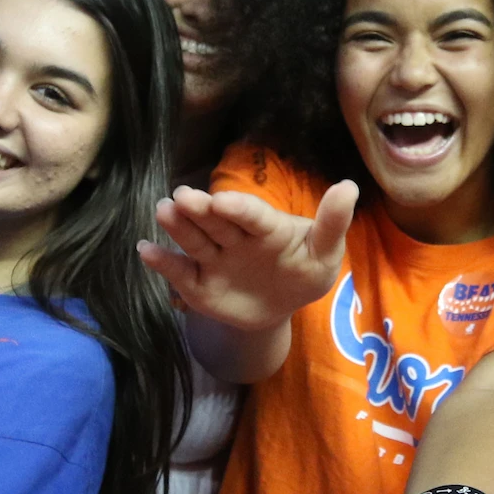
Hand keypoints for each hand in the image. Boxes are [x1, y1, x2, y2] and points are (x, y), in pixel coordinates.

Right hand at [137, 181, 357, 332]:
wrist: (277, 307)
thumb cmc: (303, 273)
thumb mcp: (324, 254)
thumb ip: (332, 224)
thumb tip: (349, 186)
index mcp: (266, 226)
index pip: (252, 215)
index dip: (239, 208)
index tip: (223, 201)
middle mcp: (235, 236)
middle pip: (216, 222)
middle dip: (200, 210)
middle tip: (182, 196)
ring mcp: (214, 258)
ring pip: (195, 240)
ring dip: (178, 227)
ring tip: (164, 211)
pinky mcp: (197, 282)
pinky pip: (179, 272)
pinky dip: (162, 262)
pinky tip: (145, 250)